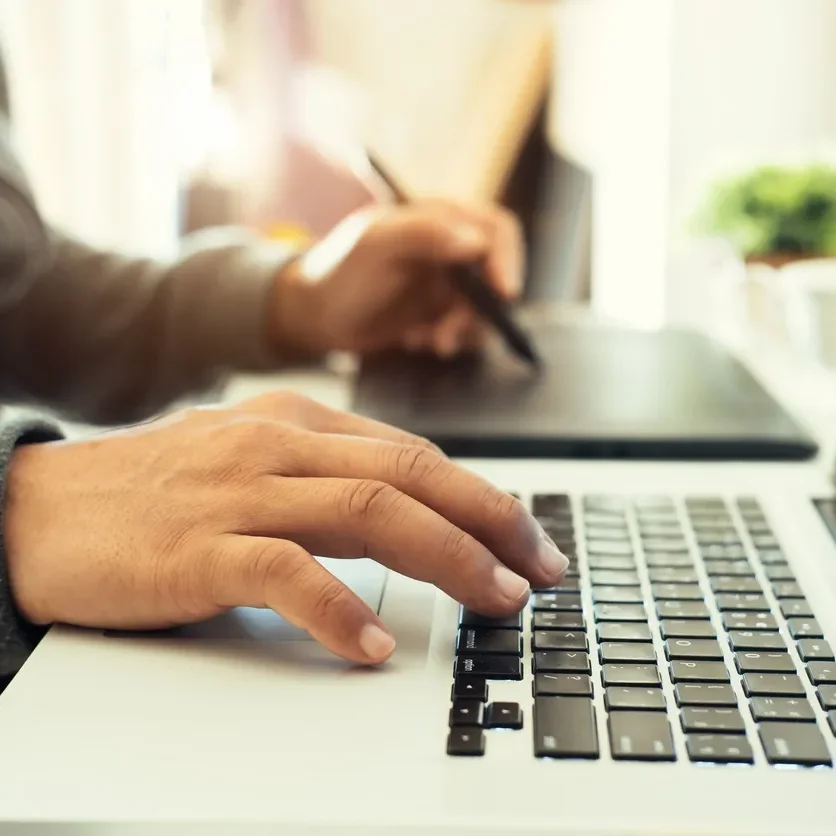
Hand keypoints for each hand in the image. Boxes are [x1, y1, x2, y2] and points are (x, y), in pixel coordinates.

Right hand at [5, 392, 566, 664]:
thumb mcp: (249, 462)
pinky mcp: (198, 547)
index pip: (412, 453)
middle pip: (411, 475)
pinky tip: (374, 647)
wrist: (38, 507)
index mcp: (294, 422)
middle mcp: (276, 445)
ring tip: (495, 600)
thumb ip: (321, 476)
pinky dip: (340, 610)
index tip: (524, 538)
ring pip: (370, 513)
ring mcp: (239, 492)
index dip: (481, 496)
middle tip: (541, 568)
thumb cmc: (151, 492)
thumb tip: (405, 511)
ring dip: (448, 560)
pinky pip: (287, 573)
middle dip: (492, 521)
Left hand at [271, 199, 523, 357]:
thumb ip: (424, 234)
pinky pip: (467, 330)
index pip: (497, 231)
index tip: (503, 296)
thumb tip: (476, 241)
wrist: (312, 315)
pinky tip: (415, 341)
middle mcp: (452, 248)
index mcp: (442, 218)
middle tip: (447, 335)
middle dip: (479, 310)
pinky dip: (448, 340)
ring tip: (426, 342)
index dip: (507, 261)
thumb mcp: (376, 245)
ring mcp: (448, 282)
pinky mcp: (441, 313)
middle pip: (496, 276)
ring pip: (484, 309)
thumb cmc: (338, 270)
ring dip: (461, 331)